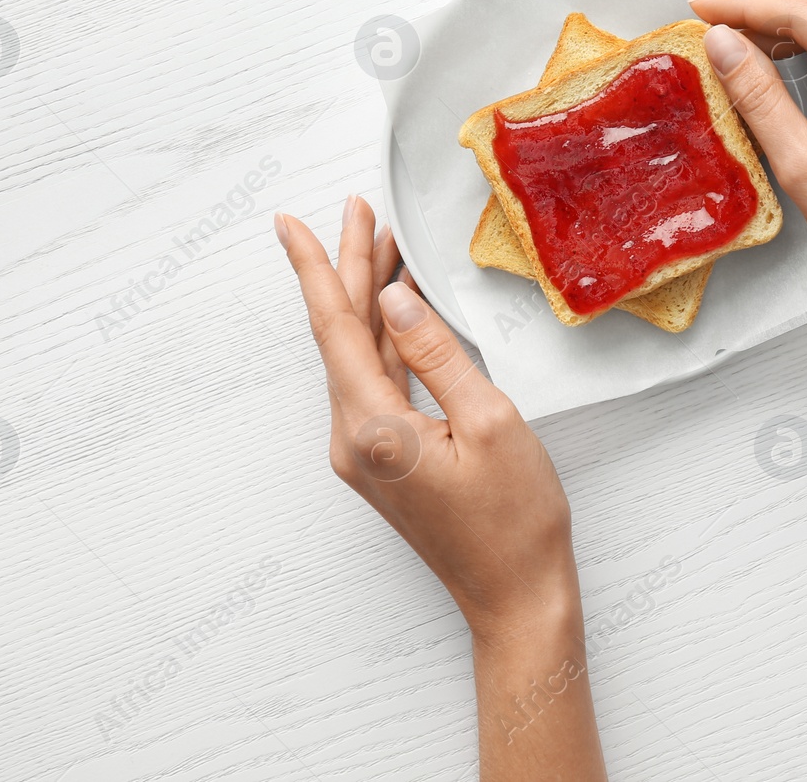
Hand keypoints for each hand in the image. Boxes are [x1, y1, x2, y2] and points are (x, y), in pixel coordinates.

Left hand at [274, 198, 580, 639]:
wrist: (517, 596)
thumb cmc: (515, 521)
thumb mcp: (489, 421)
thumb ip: (437, 354)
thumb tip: (395, 299)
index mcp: (374, 429)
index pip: (334, 328)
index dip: (314, 268)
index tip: (288, 222)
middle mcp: (355, 440)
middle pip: (341, 335)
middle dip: (347, 268)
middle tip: (358, 211)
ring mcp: (366, 453)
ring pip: (358, 356)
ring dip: (368, 300)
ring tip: (384, 244)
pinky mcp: (385, 460)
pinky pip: (376, 382)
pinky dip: (386, 338)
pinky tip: (401, 310)